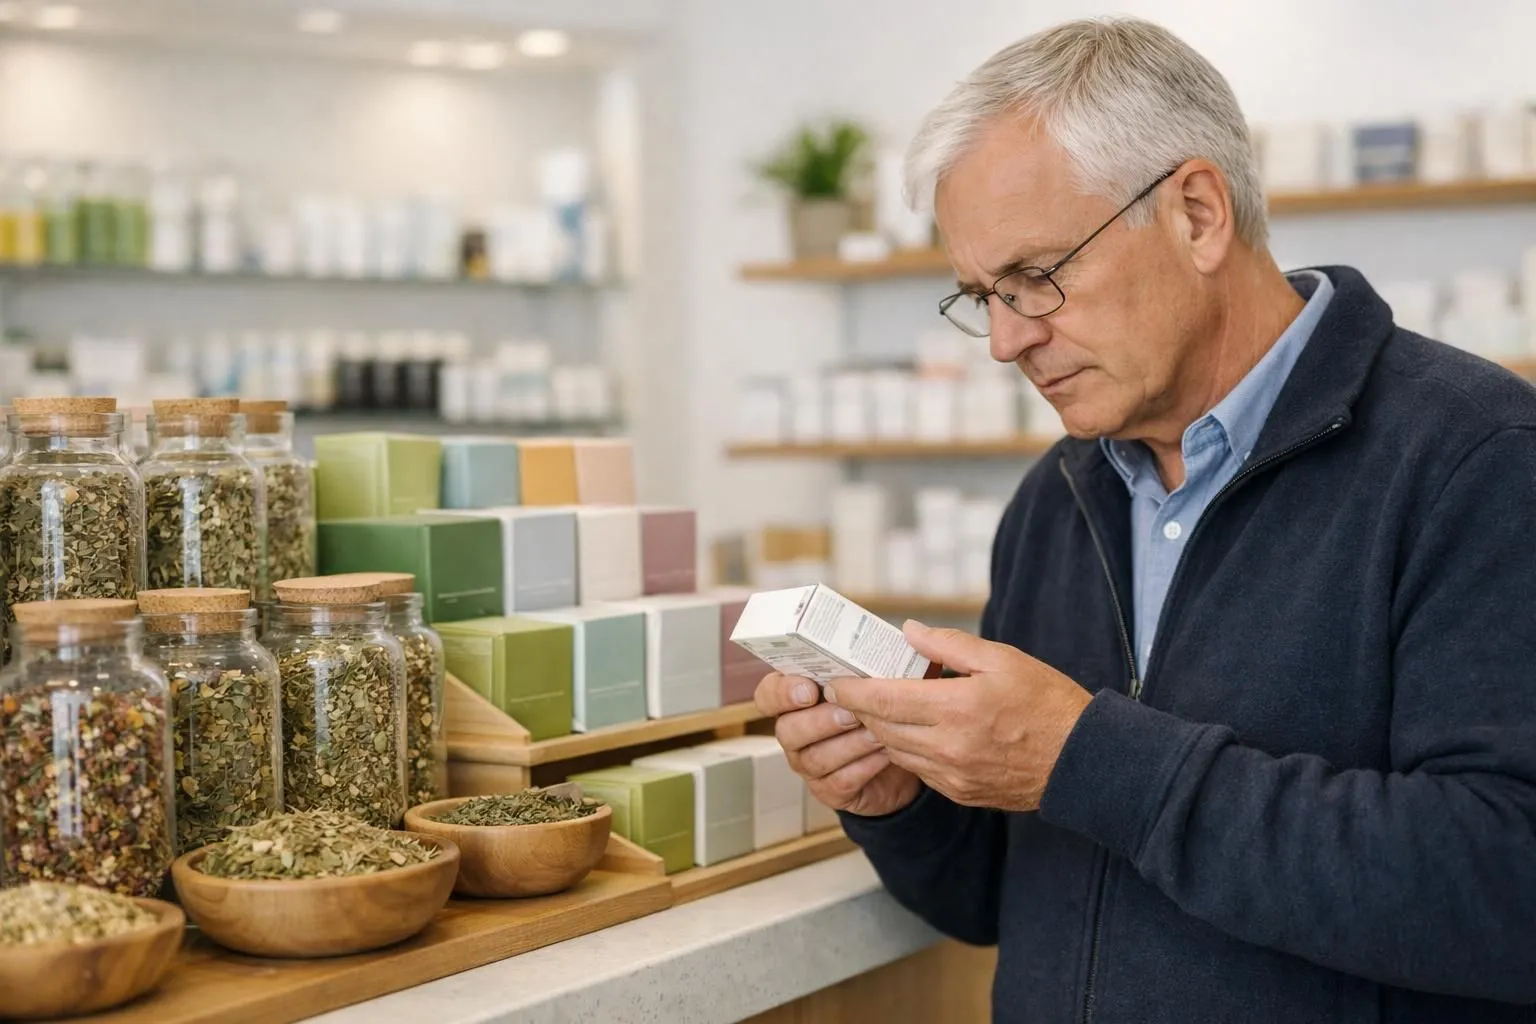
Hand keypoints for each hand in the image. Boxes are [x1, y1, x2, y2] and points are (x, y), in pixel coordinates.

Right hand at [755, 672, 921, 816]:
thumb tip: (900, 633)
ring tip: (877, 733)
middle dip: (820, 720)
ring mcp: (809, 764)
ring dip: (848, 744)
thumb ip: (868, 664)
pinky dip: (864, 767)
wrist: (905, 754)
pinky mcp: (830, 791)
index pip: (768, 694)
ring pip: (814, 758)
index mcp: (796, 699)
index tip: (809, 688)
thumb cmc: (882, 708)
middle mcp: (795, 733)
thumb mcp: (875, 681)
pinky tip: (886, 754)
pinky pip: (840, 782)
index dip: (782, 693)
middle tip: (851, 713)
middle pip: (788, 730)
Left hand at [826, 621, 1093, 811]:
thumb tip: (909, 632)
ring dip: (881, 729)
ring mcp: (952, 775)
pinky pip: (918, 770)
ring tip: (877, 707)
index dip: (852, 689)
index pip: (883, 699)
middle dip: (859, 708)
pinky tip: (912, 731)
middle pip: (882, 726)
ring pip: (895, 751)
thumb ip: (949, 645)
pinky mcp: (960, 793)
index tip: (834, 680)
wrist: (1082, 761)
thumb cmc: (1047, 703)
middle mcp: (948, 747)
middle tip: (848, 689)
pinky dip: (906, 749)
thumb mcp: (1002, 659)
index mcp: (956, 708)